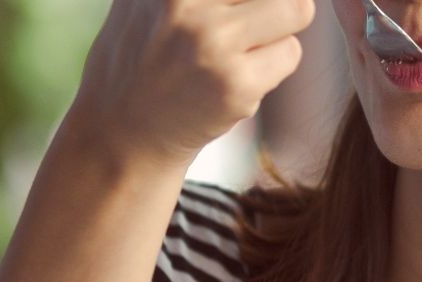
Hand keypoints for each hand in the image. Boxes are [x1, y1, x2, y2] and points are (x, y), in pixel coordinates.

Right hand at [70, 0, 315, 171]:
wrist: (124, 128)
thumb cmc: (144, 52)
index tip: (244, 8)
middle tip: (254, 20)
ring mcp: (212, 41)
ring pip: (297, 9)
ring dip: (281, 28)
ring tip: (249, 45)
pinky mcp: (235, 85)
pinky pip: (290, 54)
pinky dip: (274, 66)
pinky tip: (240, 77)